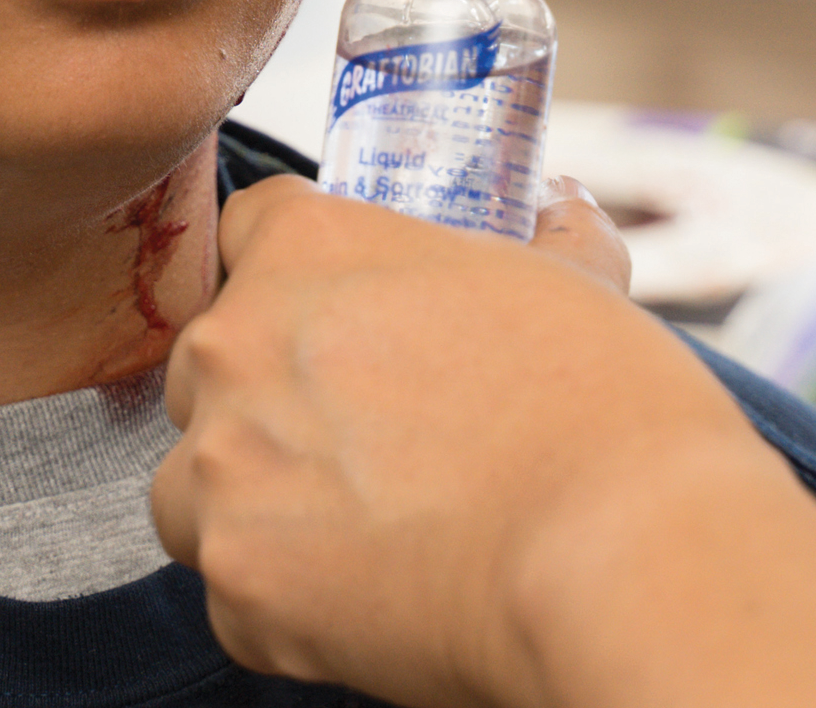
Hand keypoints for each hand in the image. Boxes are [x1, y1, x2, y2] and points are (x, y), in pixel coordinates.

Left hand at [151, 178, 815, 707]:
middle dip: (271, 401)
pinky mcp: (235, 582)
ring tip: (364, 533)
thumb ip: (547, 239)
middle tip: (370, 449)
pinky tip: (375, 600)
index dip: (300, 278)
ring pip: (196, 482)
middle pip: (211, 364)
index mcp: (309, 248)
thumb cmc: (609, 414)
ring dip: (257, 503)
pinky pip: (234, 588)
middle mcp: (237, 345)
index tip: (344, 327)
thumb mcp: (574, 284)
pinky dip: (288, 603)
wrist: (619, 563)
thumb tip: (564, 211)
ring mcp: (222, 469)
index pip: (251, 229)